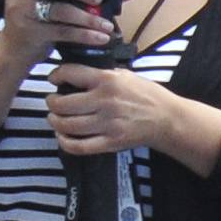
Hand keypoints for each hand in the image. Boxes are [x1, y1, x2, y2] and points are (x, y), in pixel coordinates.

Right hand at [0, 0, 108, 74]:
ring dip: (88, 18)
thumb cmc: (41, 22)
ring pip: (61, 9)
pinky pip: (61, 30)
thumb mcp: (60, 3)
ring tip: (106, 25)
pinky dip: (83, 34)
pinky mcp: (27, 30)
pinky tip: (98, 37)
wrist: (16, 49)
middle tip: (100, 0)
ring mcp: (20, 9)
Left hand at [44, 59, 220, 173]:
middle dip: (51, 103)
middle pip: (61, 104)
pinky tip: (63, 136)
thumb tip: (78, 74)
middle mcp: (105, 101)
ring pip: (66, 125)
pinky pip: (79, 146)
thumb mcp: (127, 75)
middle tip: (53, 102)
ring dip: (55, 121)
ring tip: (56, 118)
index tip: (54, 80)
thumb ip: (103, 74)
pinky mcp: (111, 142)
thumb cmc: (149, 96)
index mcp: (108, 81)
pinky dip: (65, 142)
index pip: (70, 74)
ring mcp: (107, 124)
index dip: (55, 76)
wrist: (169, 119)